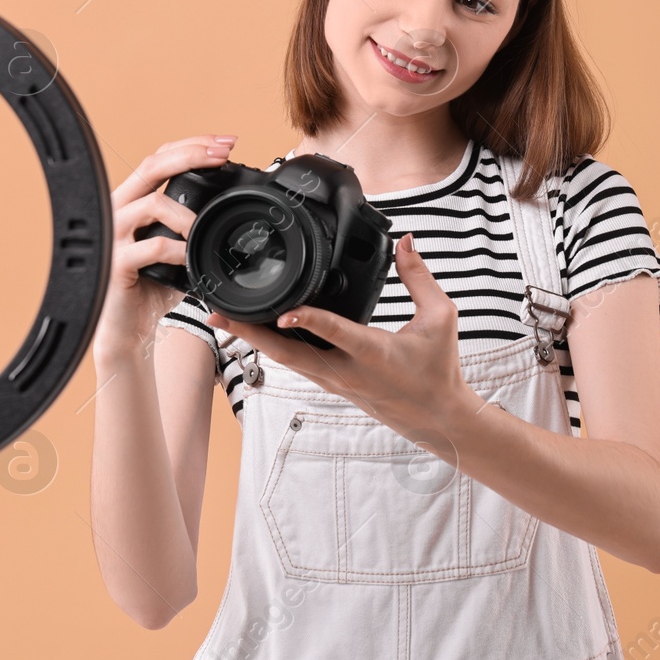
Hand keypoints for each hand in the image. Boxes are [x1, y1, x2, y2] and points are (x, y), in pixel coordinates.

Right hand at [92, 133, 237, 363]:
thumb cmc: (151, 286)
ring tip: (202, 228)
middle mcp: (119, 210)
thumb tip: (231, 206)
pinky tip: (189, 259)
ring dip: (186, 214)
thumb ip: (191, 223)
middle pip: (153, 165)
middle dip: (192, 154)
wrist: (128, 327)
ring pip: (151, 204)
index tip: (227, 143)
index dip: (193, 145)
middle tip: (224, 154)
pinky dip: (176, 251)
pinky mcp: (115, 262)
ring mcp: (114, 235)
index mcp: (134, 200)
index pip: (160, 157)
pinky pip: (150, 247)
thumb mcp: (176, 247)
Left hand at [206, 233, 467, 440]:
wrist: (436, 418)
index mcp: (373, 353)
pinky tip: (253, 332)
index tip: (282, 310)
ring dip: (254, 339)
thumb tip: (405, 241)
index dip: (307, 320)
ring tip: (223, 318)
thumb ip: (419, 278)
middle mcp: (346, 371)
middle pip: (288, 353)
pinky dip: (271, 347)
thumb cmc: (438, 369)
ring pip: (285, 360)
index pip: (334, 333)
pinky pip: (295, 364)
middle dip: (252, 333)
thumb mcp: (440, 318)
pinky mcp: (330, 384)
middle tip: (219, 314)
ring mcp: (334, 381)